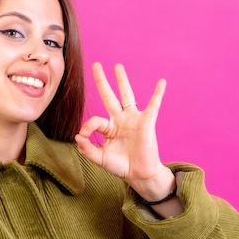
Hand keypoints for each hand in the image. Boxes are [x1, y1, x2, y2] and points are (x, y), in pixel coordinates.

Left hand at [75, 62, 174, 200]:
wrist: (139, 174)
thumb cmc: (120, 166)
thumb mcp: (99, 158)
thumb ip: (86, 149)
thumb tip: (77, 136)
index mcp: (108, 128)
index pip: (94, 120)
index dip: (86, 127)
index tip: (82, 137)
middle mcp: (120, 120)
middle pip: (109, 96)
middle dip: (102, 81)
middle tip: (96, 65)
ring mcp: (133, 120)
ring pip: (127, 96)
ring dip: (122, 80)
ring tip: (117, 66)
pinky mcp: (146, 123)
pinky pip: (153, 105)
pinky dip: (158, 94)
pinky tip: (161, 81)